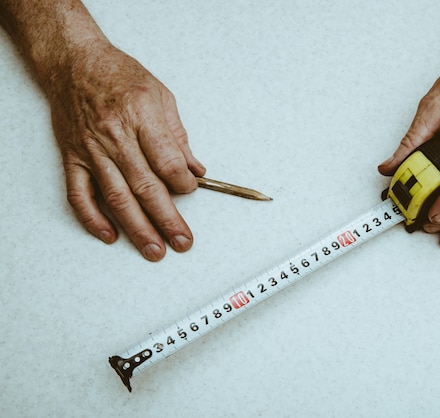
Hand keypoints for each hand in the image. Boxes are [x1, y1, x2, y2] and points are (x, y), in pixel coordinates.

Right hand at [47, 40, 205, 260]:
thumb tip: (195, 170)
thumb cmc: (119, 75)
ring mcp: (91, 149)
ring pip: (116, 197)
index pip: (167, 162)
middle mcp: (115, 135)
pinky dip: (93, 219)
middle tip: (182, 242)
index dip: (183, 184)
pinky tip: (110, 236)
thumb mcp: (161, 96)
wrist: (74, 62)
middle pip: (145, 186)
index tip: (191, 191)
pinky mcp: (72, 158)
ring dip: (137, 228)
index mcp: (141, 116)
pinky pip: (80, 195)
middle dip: (167, 219)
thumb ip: (178, 136)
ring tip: (154, 249)